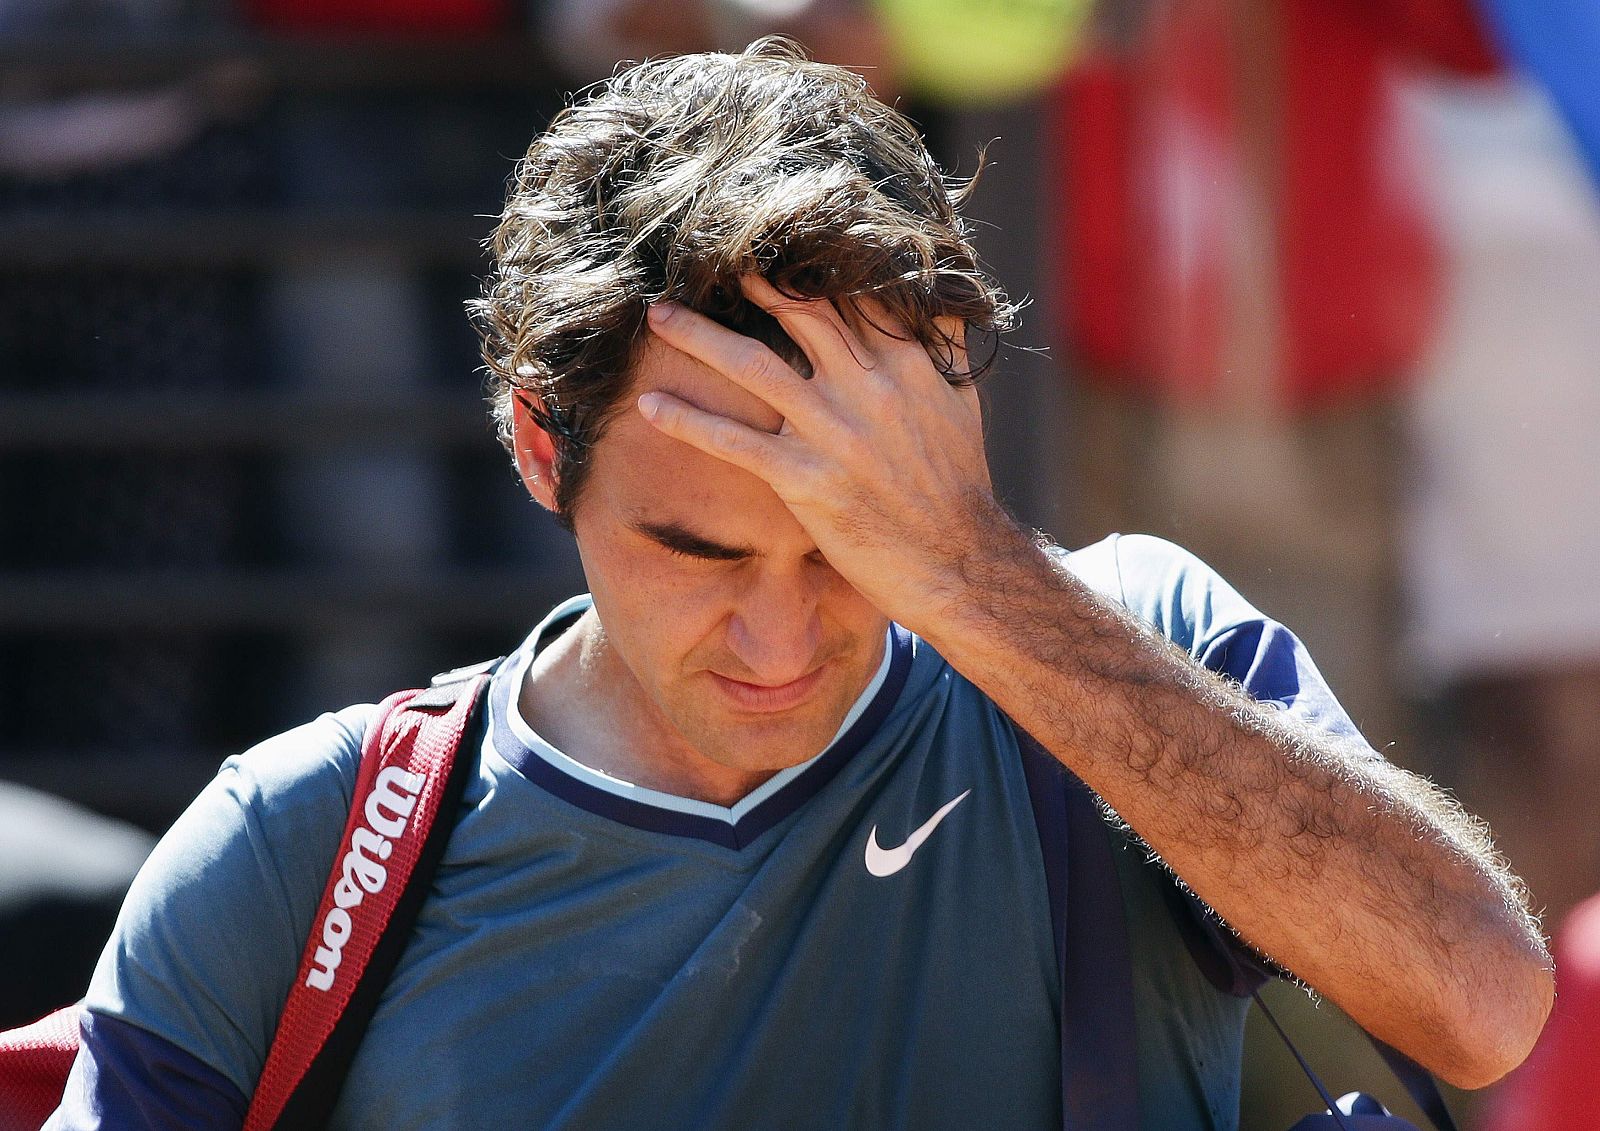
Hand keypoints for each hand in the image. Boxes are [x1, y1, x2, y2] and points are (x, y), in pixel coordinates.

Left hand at [637, 276, 1023, 635]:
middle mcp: (866, 387)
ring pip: (751, 366)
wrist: (957, 562)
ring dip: (698, 336)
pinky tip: (648, 404)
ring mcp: (832, 432)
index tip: (771, 243)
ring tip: (660, 315)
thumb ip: (946, 346)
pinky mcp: (805, 479)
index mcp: (905, 363)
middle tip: (705, 257)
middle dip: (748, 282)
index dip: (806, 264)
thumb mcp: (964, 403)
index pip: (849, 294)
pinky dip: (687, 420)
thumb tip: (943, 297)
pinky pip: (733, 442)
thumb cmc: (958, 483)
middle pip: (795, 314)